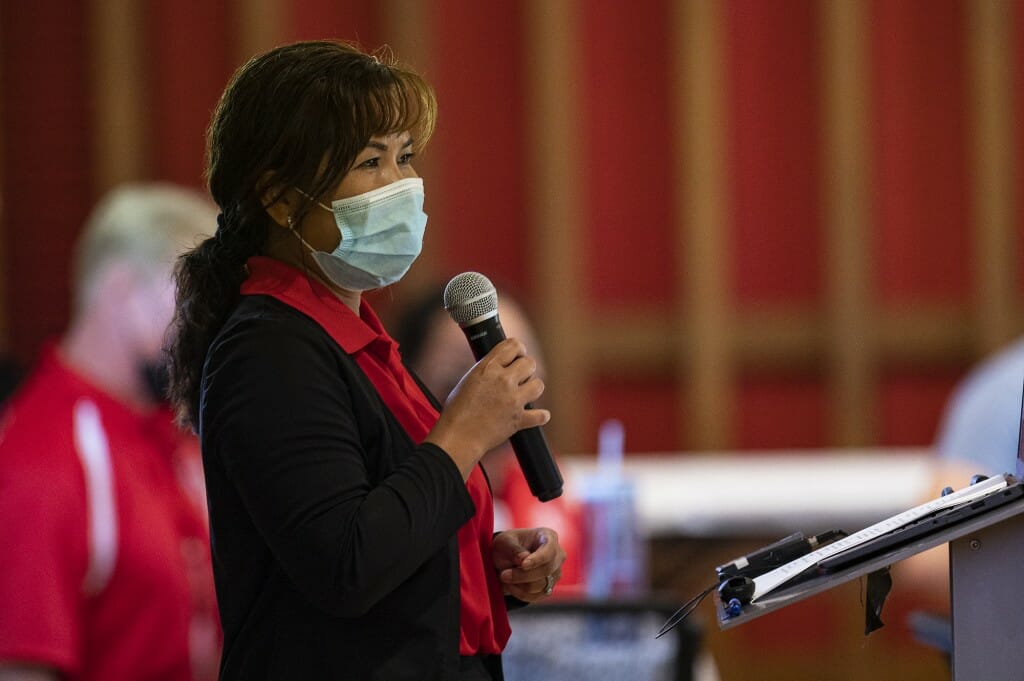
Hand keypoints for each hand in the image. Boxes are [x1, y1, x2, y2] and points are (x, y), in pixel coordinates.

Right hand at [426, 339, 548, 478]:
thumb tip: (502, 365)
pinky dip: (540, 416)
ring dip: (533, 388)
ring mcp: (513, 400)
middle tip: (521, 376)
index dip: (518, 349)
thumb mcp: (469, 380)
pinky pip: (541, 415)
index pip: (513, 345)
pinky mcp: (519, 419)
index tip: (519, 354)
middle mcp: (504, 380)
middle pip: (530, 363)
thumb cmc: (457, 409)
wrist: (458, 436)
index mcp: (489, 368)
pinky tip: (537, 415)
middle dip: (526, 368)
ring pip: (539, 385)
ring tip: (525, 393)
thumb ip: (488, 370)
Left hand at [493, 527, 565, 602]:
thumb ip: (514, 548)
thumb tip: (523, 559)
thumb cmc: (508, 544)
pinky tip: (509, 586)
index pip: (549, 550)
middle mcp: (557, 555)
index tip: (523, 565)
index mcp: (549, 537)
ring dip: (519, 584)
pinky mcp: (549, 588)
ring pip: (541, 585)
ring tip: (504, 578)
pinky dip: (520, 593)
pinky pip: (536, 596)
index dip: (537, 559)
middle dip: (523, 575)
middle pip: (546, 570)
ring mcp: (555, 573)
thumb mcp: (505, 541)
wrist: (506, 558)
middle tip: (503, 575)